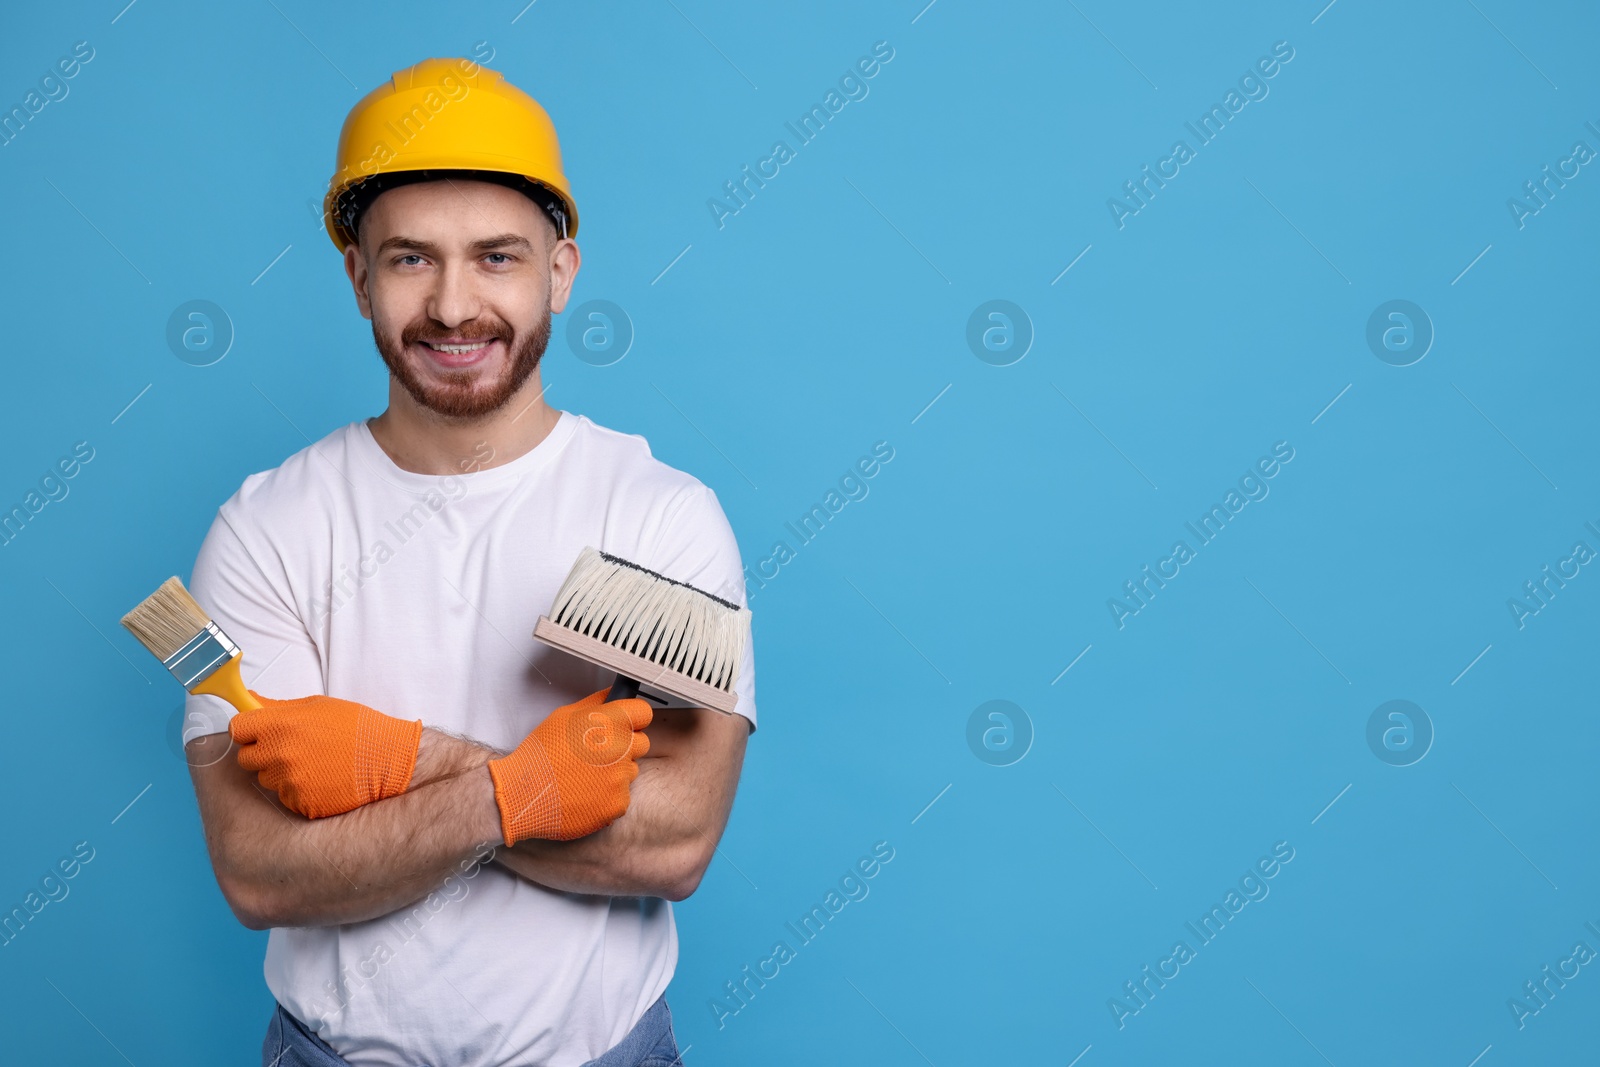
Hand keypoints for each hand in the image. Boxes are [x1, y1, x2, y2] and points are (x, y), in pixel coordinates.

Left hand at [229, 691, 422, 819]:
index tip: (257, 731)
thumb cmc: (357, 728)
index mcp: (280, 725)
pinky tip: (321, 780)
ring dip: (282, 772)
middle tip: (290, 747)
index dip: (248, 729)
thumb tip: (248, 699)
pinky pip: (286, 797)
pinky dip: (299, 790)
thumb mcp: (318, 706)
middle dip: (262, 752)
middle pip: (246, 758)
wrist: (388, 760)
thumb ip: (277, 706)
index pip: (237, 729)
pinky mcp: (299, 803)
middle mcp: (279, 755)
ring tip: (313, 763)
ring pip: (267, 779)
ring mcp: (288, 782)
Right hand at [487, 688, 652, 843]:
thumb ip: (595, 703)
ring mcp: (621, 778)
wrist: (523, 795)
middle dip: (624, 746)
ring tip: (585, 776)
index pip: (643, 713)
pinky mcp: (618, 803)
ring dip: (615, 772)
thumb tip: (614, 694)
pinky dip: (608, 796)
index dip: (633, 719)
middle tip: (598, 753)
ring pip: (630, 770)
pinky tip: (586, 793)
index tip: (625, 725)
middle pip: (641, 743)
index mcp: (609, 723)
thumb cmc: (540, 755)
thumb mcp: (563, 716)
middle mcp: (620, 749)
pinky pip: (622, 795)